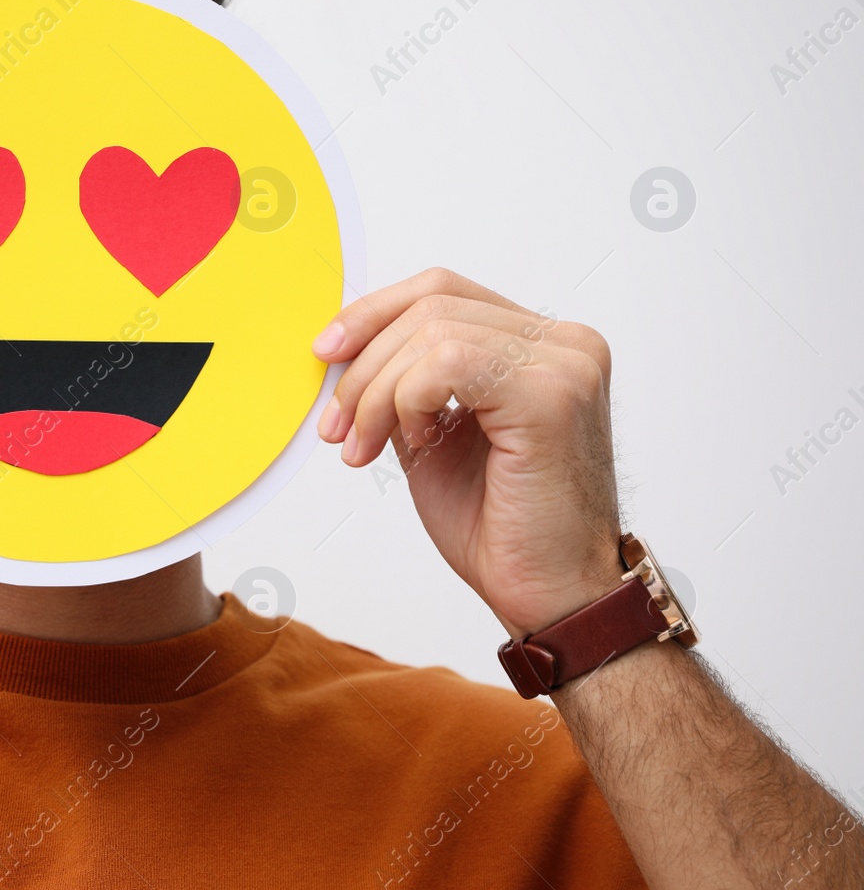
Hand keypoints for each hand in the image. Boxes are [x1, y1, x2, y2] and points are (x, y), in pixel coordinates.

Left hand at [313, 268, 620, 635]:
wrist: (549, 597)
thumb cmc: (499, 528)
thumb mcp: (432, 436)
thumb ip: (405, 384)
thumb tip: (343, 346)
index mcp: (541, 346)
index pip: (442, 291)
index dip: (373, 313)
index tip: (325, 354)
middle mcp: (564, 344)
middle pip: (431, 303)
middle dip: (363, 364)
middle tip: (334, 427)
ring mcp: (565, 364)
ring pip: (432, 331)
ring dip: (376, 393)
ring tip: (365, 448)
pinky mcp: (552, 394)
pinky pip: (448, 361)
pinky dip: (408, 401)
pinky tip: (416, 445)